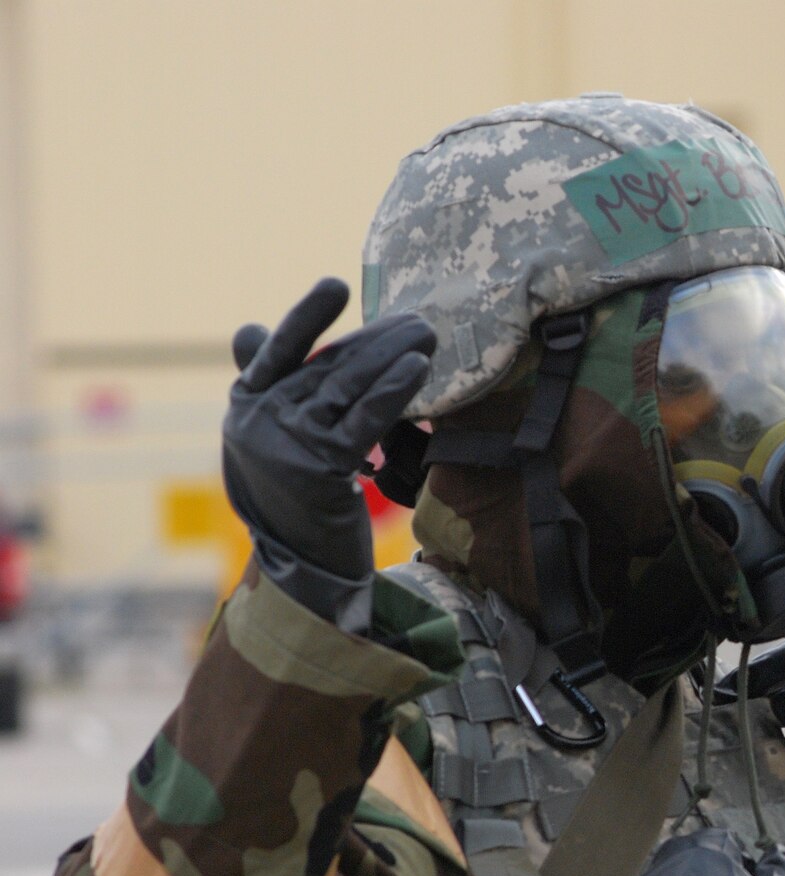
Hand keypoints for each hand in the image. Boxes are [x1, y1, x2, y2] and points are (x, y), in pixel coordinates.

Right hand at [221, 277, 434, 629]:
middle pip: (326, 366)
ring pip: (346, 386)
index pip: (277, 349)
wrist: (302, 568)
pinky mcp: (318, 467)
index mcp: (245, 406)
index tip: (337, 284)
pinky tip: (418, 369)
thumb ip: (268, 385)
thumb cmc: (295, 498)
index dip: (308, 316)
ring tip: (427, 335)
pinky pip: (362, 419)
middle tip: (419, 320)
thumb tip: (251, 327)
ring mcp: (285, 443)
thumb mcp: (269, 439)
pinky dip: (392, 390)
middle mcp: (257, 420)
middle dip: (376, 340)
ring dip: (393, 356)